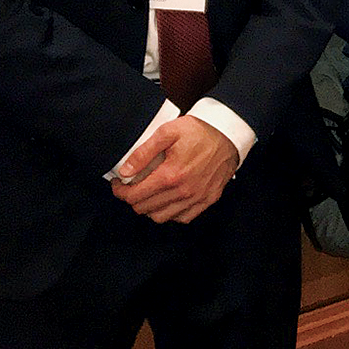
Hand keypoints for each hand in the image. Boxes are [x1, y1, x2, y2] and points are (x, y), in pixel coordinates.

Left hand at [113, 115, 239, 222]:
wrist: (229, 133)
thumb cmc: (199, 130)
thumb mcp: (167, 132)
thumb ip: (143, 153)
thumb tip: (125, 172)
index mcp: (170, 175)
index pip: (134, 196)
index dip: (120, 191)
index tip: (120, 183)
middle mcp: (183, 191)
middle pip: (145, 208)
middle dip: (133, 198)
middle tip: (132, 186)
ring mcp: (197, 197)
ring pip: (161, 217)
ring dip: (150, 208)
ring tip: (149, 193)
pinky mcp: (208, 199)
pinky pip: (183, 218)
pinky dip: (172, 213)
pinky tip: (169, 199)